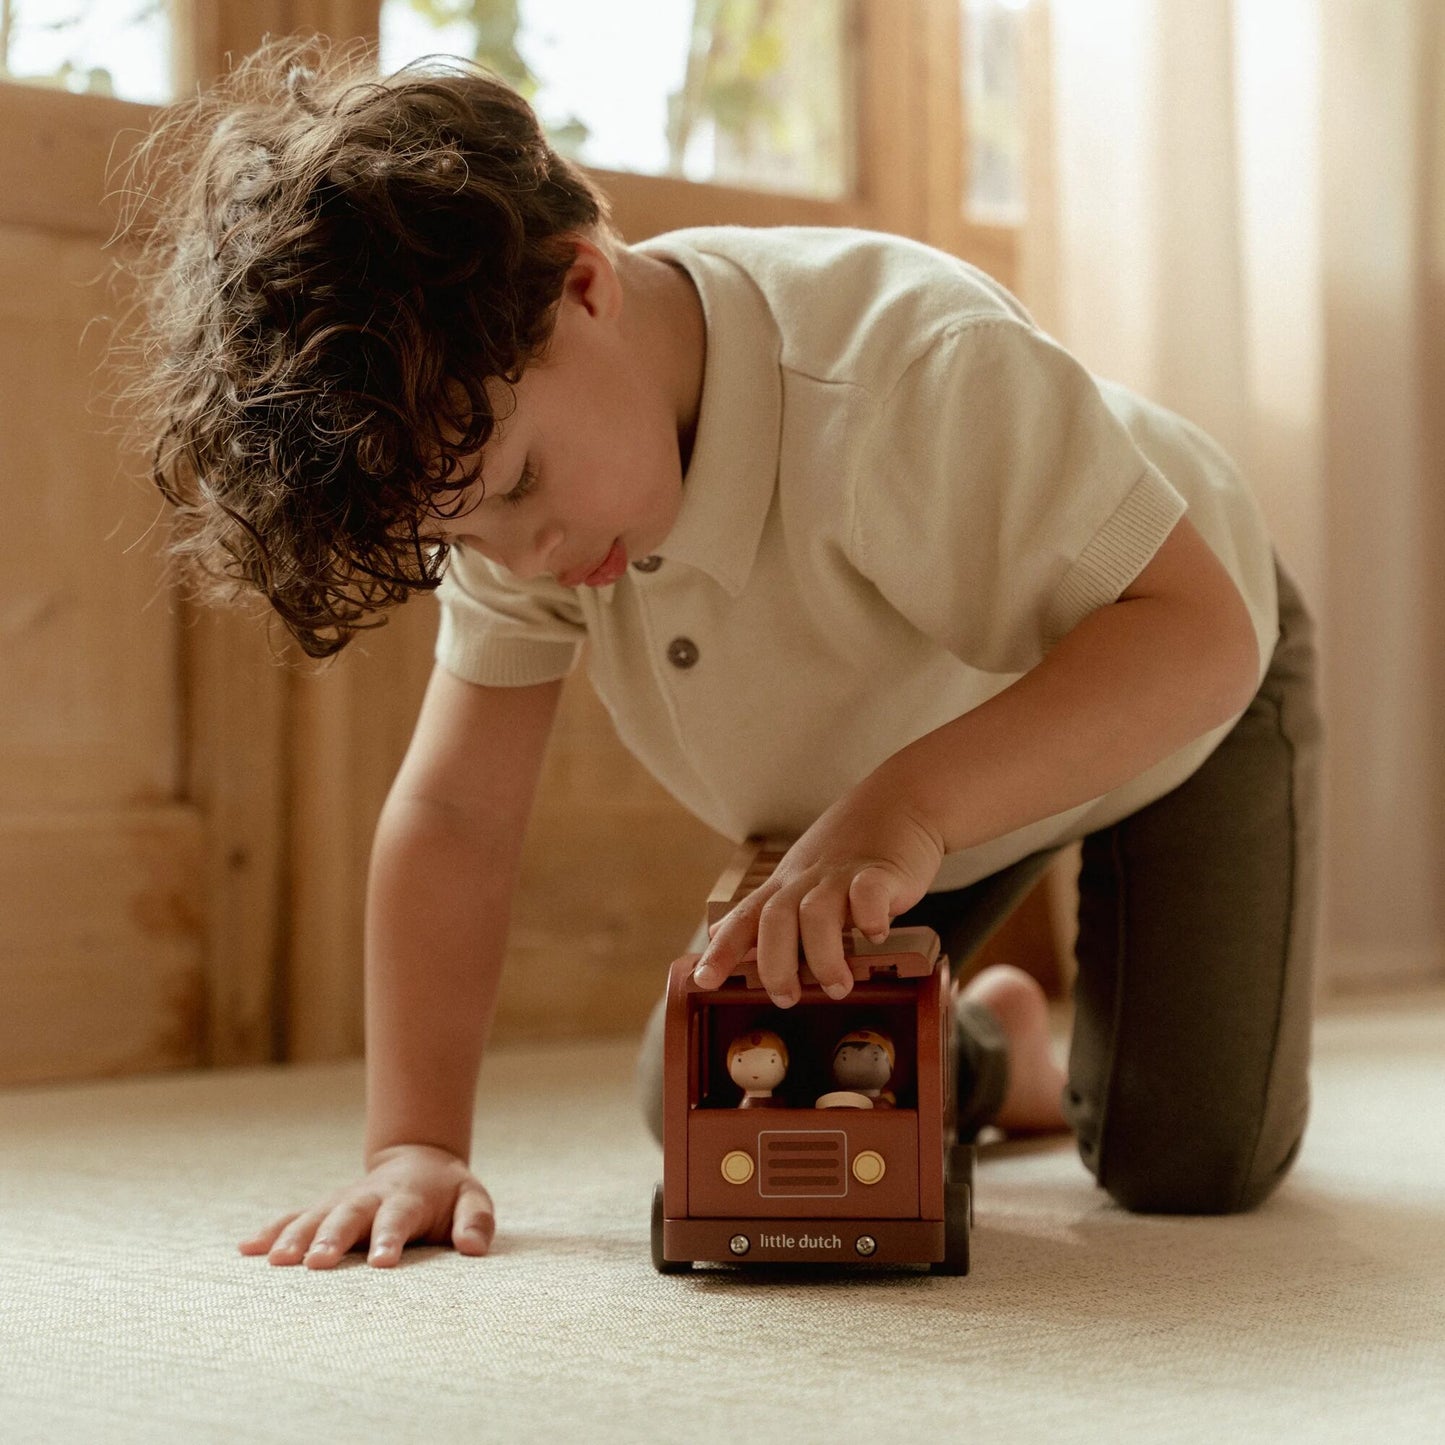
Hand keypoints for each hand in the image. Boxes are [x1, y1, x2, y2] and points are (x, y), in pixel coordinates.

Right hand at [238, 1143, 494, 1268]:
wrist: (418, 1160)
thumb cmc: (448, 1193)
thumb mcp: (472, 1199)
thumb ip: (476, 1221)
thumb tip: (474, 1248)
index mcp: (408, 1198)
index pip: (399, 1218)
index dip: (390, 1238)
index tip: (381, 1263)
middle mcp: (370, 1198)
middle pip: (349, 1215)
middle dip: (332, 1238)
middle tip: (316, 1263)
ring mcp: (343, 1201)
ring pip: (315, 1216)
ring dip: (295, 1237)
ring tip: (276, 1262)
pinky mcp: (324, 1209)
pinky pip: (294, 1218)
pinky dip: (272, 1232)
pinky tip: (245, 1249)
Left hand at [692, 784, 944, 1007]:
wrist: (902, 801)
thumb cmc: (850, 848)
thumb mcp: (798, 875)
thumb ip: (763, 909)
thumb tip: (716, 933)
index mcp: (785, 885)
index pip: (744, 917)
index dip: (722, 950)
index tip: (703, 981)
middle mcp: (807, 879)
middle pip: (775, 919)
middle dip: (774, 964)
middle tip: (786, 997)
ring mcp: (843, 874)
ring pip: (816, 913)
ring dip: (823, 956)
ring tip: (838, 986)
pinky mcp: (883, 870)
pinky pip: (868, 893)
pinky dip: (869, 917)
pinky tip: (876, 935)